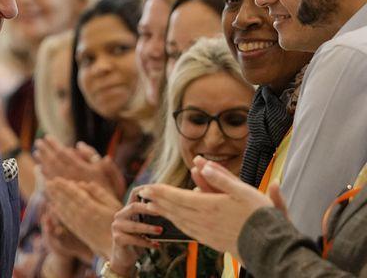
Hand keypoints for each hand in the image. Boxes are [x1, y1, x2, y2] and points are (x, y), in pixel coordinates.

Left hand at [35, 136, 123, 195]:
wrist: (106, 214)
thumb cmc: (109, 190)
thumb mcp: (107, 169)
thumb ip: (92, 155)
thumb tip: (79, 144)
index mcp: (80, 168)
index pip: (63, 153)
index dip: (54, 144)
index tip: (47, 137)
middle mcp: (71, 177)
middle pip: (54, 161)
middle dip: (45, 151)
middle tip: (38, 142)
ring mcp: (65, 187)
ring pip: (50, 172)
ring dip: (42, 162)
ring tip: (36, 154)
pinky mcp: (63, 194)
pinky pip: (51, 184)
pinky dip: (45, 176)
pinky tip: (41, 171)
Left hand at [44, 178, 121, 258]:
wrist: (115, 248)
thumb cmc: (119, 224)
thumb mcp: (114, 206)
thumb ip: (100, 194)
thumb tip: (85, 183)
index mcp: (92, 208)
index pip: (75, 194)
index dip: (65, 187)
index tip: (56, 179)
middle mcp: (83, 216)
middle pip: (67, 201)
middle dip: (57, 191)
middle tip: (47, 183)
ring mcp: (79, 224)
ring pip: (64, 210)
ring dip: (55, 199)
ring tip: (48, 191)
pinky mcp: (78, 231)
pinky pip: (65, 220)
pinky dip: (58, 213)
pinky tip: (53, 207)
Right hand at [109, 186, 160, 276]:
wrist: (123, 258)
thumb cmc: (136, 241)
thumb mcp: (143, 227)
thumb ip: (149, 218)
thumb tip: (170, 213)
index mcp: (127, 209)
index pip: (134, 193)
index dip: (145, 190)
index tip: (159, 192)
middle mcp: (120, 216)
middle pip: (133, 207)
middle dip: (149, 209)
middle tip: (162, 212)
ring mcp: (117, 227)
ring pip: (135, 225)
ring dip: (149, 228)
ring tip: (161, 230)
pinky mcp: (117, 239)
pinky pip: (134, 240)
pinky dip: (146, 243)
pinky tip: (156, 245)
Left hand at [138, 157, 273, 258]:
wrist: (271, 248)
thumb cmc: (260, 216)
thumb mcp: (243, 190)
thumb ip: (221, 178)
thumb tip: (202, 165)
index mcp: (209, 206)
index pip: (178, 197)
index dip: (161, 192)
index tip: (146, 187)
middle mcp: (204, 221)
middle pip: (174, 209)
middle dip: (157, 200)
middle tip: (142, 194)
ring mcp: (206, 233)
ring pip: (179, 220)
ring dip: (164, 211)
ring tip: (152, 206)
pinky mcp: (212, 242)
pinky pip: (188, 230)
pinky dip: (177, 223)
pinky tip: (174, 221)